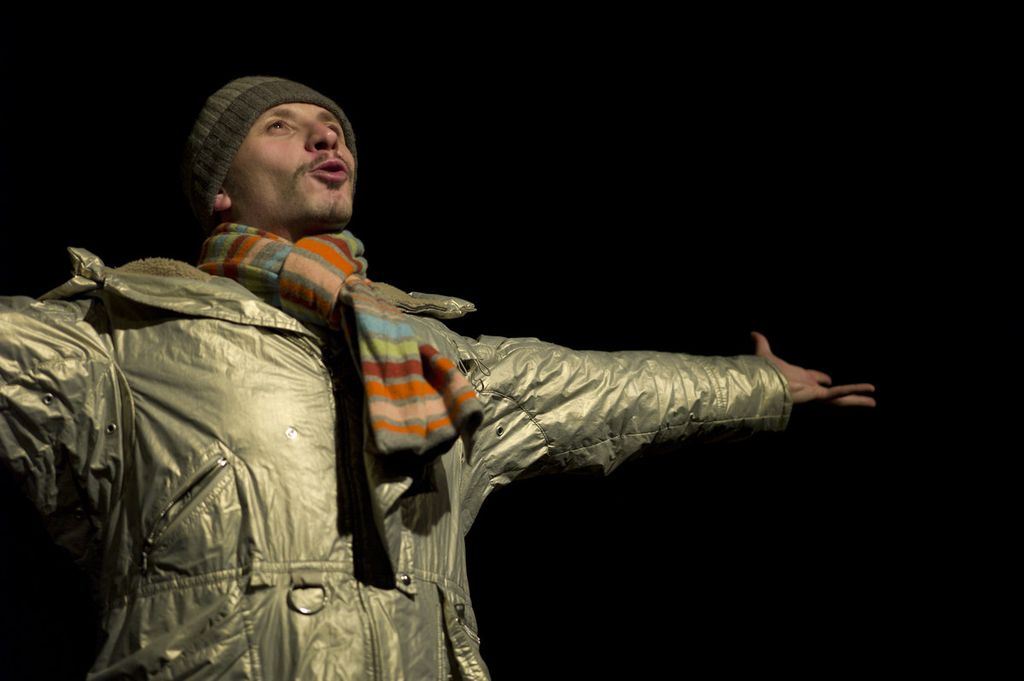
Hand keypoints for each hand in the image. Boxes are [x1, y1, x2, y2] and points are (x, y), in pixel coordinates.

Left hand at [751, 331, 876, 406]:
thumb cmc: (761, 373)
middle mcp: (809, 389)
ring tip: (873, 402)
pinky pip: (840, 393)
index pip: (814, 379)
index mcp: (798, 379)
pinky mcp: (819, 396)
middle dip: (845, 394)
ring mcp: (815, 394)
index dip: (820, 378)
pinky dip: (855, 391)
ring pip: (840, 398)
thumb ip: (761, 343)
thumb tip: (753, 333)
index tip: (827, 379)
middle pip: (831, 392)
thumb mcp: (764, 354)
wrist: (761, 384)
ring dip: (857, 399)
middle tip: (858, 396)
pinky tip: (870, 391)